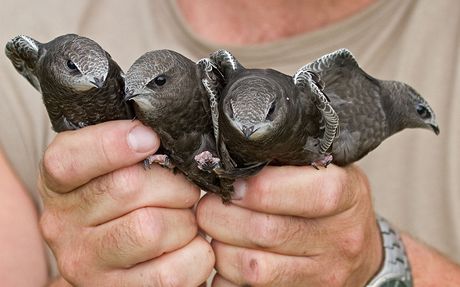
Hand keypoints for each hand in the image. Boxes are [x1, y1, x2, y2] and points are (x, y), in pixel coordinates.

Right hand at [39, 120, 213, 285]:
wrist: (114, 261)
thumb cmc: (123, 203)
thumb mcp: (110, 168)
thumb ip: (127, 147)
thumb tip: (155, 132)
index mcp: (59, 186)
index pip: (69, 160)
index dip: (113, 143)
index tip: (150, 139)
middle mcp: (62, 226)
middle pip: (128, 187)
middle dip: (173, 183)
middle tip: (184, 189)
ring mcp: (86, 265)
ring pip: (152, 229)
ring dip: (185, 220)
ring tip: (184, 220)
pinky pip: (172, 272)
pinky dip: (196, 254)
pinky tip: (188, 246)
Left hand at [197, 164, 381, 286]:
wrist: (361, 251)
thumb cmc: (334, 203)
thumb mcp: (328, 170)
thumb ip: (289, 161)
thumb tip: (236, 156)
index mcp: (348, 196)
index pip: (309, 193)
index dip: (260, 188)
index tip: (231, 182)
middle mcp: (340, 239)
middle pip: (267, 232)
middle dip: (222, 216)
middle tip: (208, 205)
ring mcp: (323, 275)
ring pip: (253, 267)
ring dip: (221, 247)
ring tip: (216, 230)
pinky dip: (227, 275)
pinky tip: (228, 256)